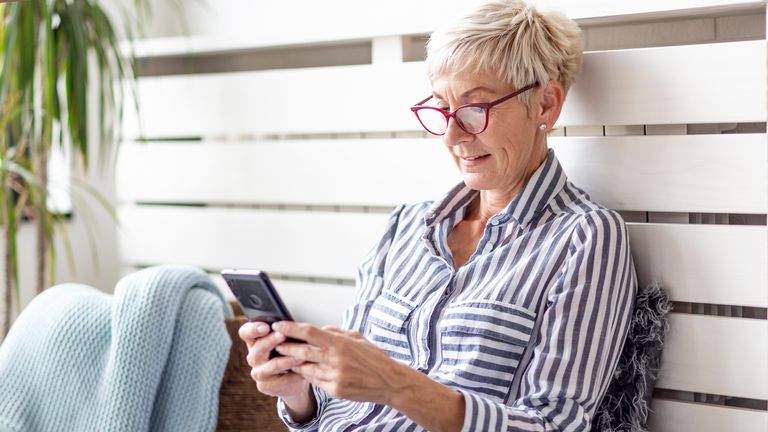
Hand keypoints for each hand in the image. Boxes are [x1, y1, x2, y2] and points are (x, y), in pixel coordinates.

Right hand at [237, 321, 308, 399]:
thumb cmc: (289, 353)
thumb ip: (285, 332)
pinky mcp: (265, 386)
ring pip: (273, 365)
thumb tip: (292, 324)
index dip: (253, 329)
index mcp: (255, 341)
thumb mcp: (286, 339)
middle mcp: (253, 356)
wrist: (293, 378)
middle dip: (272, 341)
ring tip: (301, 355)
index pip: (246, 332)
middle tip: (284, 335)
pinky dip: (296, 374)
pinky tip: (305, 371)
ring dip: (288, 360)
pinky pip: (282, 380)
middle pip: (258, 348)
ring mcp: (258, 372)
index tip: (265, 327)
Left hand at [272, 322, 406, 404]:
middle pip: (301, 351)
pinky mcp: (335, 390)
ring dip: (293, 362)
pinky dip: (307, 374)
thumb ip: (336, 333)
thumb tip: (318, 329)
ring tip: (285, 356)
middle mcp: (335, 360)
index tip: (279, 325)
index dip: (291, 328)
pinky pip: (314, 381)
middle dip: (285, 346)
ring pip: (305, 368)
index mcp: (340, 343)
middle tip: (275, 342)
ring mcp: (334, 376)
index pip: (309, 332)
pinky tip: (302, 369)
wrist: (389, 382)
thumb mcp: (357, 337)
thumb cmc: (374, 358)